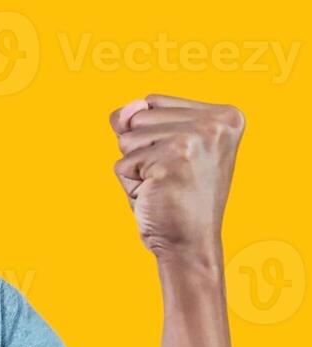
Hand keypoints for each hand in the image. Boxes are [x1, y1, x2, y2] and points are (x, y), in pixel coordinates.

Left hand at [108, 93, 244, 260]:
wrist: (189, 244)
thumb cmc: (173, 198)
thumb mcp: (157, 149)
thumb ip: (135, 121)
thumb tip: (122, 112)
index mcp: (225, 115)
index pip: (151, 102)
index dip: (149, 136)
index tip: (177, 162)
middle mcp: (216, 122)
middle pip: (137, 117)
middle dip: (140, 151)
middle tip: (167, 178)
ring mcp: (196, 138)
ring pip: (126, 139)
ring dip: (135, 168)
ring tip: (162, 186)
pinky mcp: (173, 159)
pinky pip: (123, 164)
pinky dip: (130, 184)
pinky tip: (157, 196)